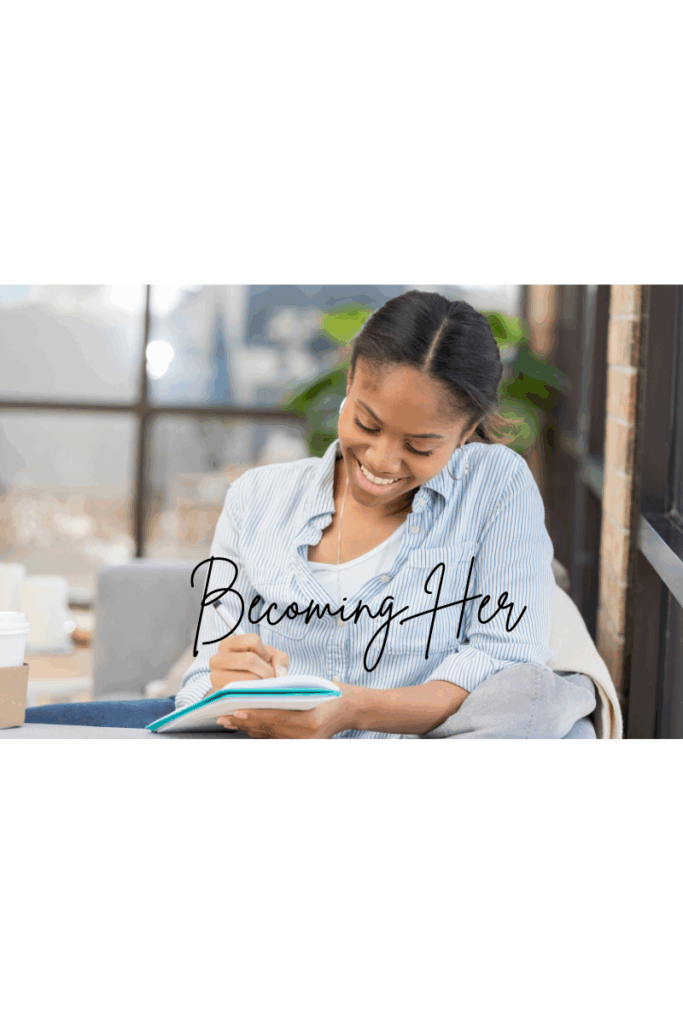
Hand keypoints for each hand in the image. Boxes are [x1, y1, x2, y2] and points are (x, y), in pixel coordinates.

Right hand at [208, 633, 288, 695]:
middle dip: (266, 671)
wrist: (236, 691)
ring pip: (246, 678)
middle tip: (271, 679)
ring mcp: (215, 677)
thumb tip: (280, 675)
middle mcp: (217, 658)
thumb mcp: (268, 658)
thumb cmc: (254, 671)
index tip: (266, 661)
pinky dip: (253, 696)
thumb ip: (279, 660)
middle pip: (249, 659)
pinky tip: (256, 696)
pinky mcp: (219, 694)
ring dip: (261, 685)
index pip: (252, 640)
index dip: (265, 652)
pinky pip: (240, 695)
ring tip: (263, 688)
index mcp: (228, 644)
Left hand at [216, 681, 354, 738]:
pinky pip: (275, 739)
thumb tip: (257, 694)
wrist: (351, 708)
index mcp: (309, 722)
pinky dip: (260, 732)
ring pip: (268, 736)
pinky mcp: (301, 745)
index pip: (274, 718)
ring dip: (248, 729)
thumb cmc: (331, 693)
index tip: (236, 711)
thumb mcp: (310, 688)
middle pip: (267, 729)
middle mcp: (305, 737)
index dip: (253, 715)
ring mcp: (303, 744)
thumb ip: (286, 694)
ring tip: (229, 721)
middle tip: (223, 717)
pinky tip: (246, 725)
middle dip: (244, 723)